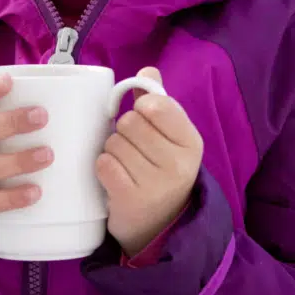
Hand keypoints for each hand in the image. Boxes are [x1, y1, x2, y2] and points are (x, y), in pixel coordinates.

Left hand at [95, 67, 203, 257]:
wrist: (159, 225)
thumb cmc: (161, 170)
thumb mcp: (169, 137)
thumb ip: (158, 102)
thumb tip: (147, 69)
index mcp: (191, 141)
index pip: (156, 104)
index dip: (142, 108)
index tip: (145, 120)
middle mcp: (178, 163)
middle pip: (129, 122)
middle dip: (124, 131)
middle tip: (134, 148)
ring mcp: (156, 184)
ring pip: (113, 142)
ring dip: (113, 150)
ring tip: (126, 164)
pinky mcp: (131, 199)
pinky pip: (104, 164)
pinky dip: (104, 167)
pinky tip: (116, 177)